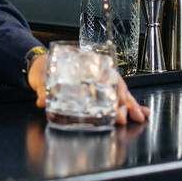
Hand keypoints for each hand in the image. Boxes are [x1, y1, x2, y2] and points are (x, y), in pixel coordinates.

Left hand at [28, 54, 149, 124]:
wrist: (40, 65)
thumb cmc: (44, 68)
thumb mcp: (41, 78)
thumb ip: (42, 90)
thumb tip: (41, 101)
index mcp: (83, 68)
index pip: (104, 80)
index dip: (114, 94)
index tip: (119, 108)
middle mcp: (93, 75)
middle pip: (115, 88)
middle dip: (128, 102)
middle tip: (136, 116)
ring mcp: (95, 83)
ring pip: (118, 93)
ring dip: (131, 105)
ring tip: (142, 115)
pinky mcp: (94, 91)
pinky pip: (112, 97)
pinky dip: (126, 105)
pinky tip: (136, 112)